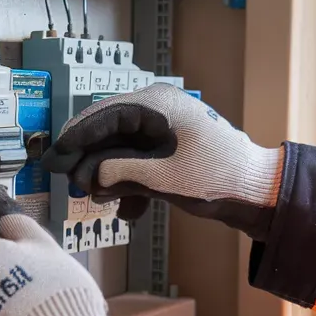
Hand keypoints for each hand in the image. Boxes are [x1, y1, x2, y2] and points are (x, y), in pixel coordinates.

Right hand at [42, 83, 282, 236]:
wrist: (260, 192)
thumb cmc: (219, 178)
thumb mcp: (164, 178)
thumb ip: (122, 173)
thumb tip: (90, 176)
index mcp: (157, 105)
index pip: (104, 115)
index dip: (77, 138)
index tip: (55, 157)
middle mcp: (158, 110)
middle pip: (109, 132)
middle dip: (90, 161)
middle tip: (70, 184)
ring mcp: (164, 129)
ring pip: (121, 150)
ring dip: (108, 176)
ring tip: (97, 200)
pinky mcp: (170, 150)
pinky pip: (138, 162)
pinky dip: (129, 184)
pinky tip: (127, 210)